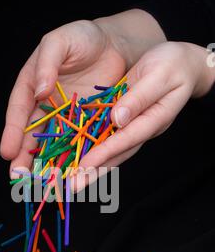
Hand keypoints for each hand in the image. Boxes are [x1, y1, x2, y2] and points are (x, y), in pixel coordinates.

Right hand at [0, 10, 165, 176]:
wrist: (115, 44)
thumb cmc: (83, 38)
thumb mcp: (60, 41)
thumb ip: (47, 63)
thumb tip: (39, 90)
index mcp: (32, 85)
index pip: (19, 110)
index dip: (12, 132)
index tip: (7, 151)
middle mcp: (45, 105)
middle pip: (31, 134)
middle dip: (23, 156)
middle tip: (17, 177)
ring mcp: (65, 117)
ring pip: (51, 144)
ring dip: (44, 164)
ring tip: (38, 183)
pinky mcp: (85, 124)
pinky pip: (76, 144)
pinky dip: (70, 159)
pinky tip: (67, 175)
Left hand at [74, 41, 214, 188]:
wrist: (182, 63)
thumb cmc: (174, 65)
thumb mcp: (160, 75)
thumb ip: (140, 97)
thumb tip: (118, 119)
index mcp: (154, 119)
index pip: (126, 140)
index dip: (104, 153)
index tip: (84, 166)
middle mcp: (141, 129)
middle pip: (116, 155)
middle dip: (93, 172)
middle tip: (72, 188)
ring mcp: (132, 127)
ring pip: (110, 151)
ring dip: (90, 167)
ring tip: (70, 182)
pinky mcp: (123, 121)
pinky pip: (105, 138)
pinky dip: (90, 150)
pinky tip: (75, 158)